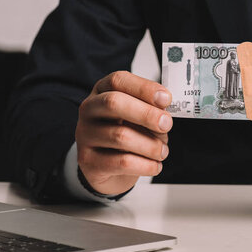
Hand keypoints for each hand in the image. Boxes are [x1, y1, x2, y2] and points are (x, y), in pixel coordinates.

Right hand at [75, 71, 172, 194]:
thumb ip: (151, 110)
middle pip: (114, 103)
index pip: (118, 81)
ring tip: (162, 151)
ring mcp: (85, 135)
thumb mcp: (139, 117)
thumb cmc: (127, 135)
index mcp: (102, 91)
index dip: (144, 88)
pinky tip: (154, 165)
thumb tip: (164, 110)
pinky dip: (146, 164)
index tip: (166, 98)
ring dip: (150, 145)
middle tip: (167, 124)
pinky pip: (122, 162)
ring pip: (121, 136)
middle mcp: (89, 110)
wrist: (108, 170)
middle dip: (146, 113)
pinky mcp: (88, 161)